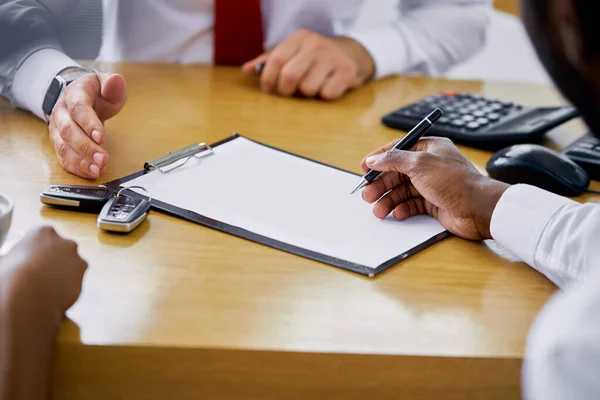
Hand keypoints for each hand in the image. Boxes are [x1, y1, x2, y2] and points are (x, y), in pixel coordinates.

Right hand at [0, 226, 87, 315]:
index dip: (35, 251)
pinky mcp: (82, 280)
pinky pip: (75, 282)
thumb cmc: (10, 275)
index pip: (42, 238)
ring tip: (47, 287)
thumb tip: (12, 262)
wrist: (28, 297)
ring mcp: (77, 259)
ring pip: (71, 265)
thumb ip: (15, 256)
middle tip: (41, 275)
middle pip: (61, 249)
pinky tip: (55, 295)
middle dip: (54, 260)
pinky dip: (67, 287)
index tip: (30, 261)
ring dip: (63, 273)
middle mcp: (65, 242)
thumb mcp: (5, 260)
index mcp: (44, 232)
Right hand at [49, 72, 127, 178]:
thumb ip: (113, 84)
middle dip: (86, 147)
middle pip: (69, 131)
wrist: (78, 96)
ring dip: (81, 161)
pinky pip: (64, 158)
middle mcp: (62, 112)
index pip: (78, 109)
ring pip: (63, 147)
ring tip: (98, 169)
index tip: (101, 137)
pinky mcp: (60, 143)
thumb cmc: (95, 92)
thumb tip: (116, 80)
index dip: (89, 123)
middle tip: (102, 159)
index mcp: (74, 94)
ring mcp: (58, 129)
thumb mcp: (107, 83)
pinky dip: (77, 168)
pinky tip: (91, 173)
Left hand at [242, 29, 374, 99]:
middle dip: (286, 91)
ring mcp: (332, 57)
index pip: (275, 61)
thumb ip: (269, 61)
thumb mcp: (293, 53)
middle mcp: (315, 45)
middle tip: (290, 93)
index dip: (267, 80)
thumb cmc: (314, 58)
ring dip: (308, 94)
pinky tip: (328, 87)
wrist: (351, 54)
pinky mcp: (347, 72)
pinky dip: (325, 96)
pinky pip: (327, 94)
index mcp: (299, 38)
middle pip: (289, 77)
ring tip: (313, 86)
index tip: (268, 91)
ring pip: (308, 88)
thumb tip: (246, 70)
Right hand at [360, 137, 509, 239]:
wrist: (478, 209)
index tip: (364, 168)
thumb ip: (394, 160)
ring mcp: (432, 185)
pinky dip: (402, 209)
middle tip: (368, 194)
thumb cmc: (455, 182)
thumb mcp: (419, 164)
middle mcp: (430, 165)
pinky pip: (412, 204)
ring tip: (379, 210)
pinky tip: (397, 214)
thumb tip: (375, 159)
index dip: (380, 158)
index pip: (398, 149)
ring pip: (403, 190)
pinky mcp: (434, 203)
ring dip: (389, 200)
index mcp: (429, 149)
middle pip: (398, 172)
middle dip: (382, 184)